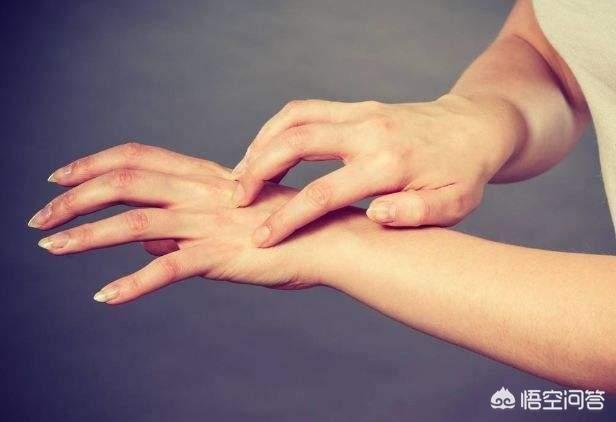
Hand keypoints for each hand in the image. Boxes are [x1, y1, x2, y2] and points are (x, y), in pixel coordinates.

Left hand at [28, 143, 341, 304]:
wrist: (334, 240)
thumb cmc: (290, 229)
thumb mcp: (234, 221)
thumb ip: (187, 226)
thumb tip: (146, 240)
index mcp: (206, 179)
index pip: (139, 159)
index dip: (94, 163)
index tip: (60, 176)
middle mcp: (202, 194)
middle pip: (125, 182)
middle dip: (74, 196)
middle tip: (39, 214)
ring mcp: (210, 223)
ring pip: (135, 221)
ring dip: (86, 234)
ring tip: (49, 245)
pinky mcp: (222, 255)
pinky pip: (169, 269)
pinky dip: (133, 284)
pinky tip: (104, 298)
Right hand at [232, 94, 522, 246]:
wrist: (475, 128)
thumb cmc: (462, 174)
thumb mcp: (454, 204)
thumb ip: (416, 214)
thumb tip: (373, 215)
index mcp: (389, 165)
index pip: (324, 194)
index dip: (287, 219)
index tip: (261, 240)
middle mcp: (369, 133)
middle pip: (296, 143)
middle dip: (257, 172)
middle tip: (236, 200)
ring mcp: (361, 114)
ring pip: (294, 119)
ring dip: (260, 145)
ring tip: (242, 174)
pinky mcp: (356, 106)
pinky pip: (305, 109)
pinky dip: (276, 128)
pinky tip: (266, 150)